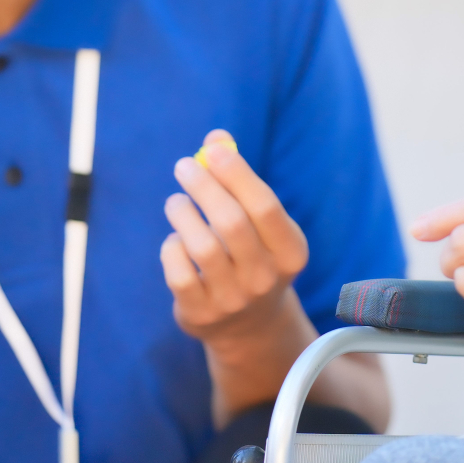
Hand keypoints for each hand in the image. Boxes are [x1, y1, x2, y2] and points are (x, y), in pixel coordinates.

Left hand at [161, 130, 310, 352]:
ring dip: (183, 213)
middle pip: (232, 223)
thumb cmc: (251, 253)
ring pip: (202, 246)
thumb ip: (240, 178)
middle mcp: (266, 279)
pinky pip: (178, 272)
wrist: (248, 324)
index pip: (265, 206)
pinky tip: (176, 239)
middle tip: (183, 166)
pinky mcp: (201, 314)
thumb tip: (217, 137)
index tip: (212, 150)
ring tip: (176, 202)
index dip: (237, 174)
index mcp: (291, 252)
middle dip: (204, 187)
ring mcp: (234, 300)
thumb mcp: (256, 221)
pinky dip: (172, 247)